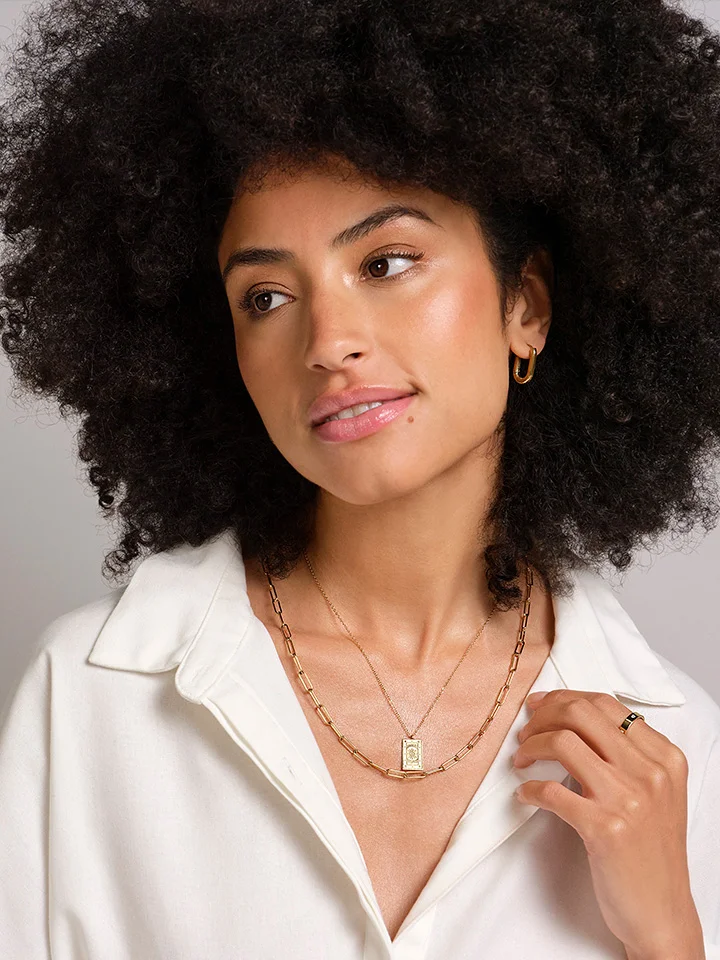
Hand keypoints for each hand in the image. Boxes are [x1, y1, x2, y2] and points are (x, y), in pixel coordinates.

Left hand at [513, 689, 704, 958]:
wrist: (662, 913)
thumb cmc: (650, 852)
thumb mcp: (656, 793)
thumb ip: (626, 755)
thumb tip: (570, 719)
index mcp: (665, 757)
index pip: (605, 703)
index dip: (564, 699)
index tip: (540, 706)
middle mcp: (651, 773)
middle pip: (581, 714)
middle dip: (543, 715)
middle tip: (525, 732)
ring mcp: (629, 800)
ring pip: (562, 742)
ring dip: (530, 747)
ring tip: (520, 761)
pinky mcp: (605, 830)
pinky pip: (551, 791)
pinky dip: (528, 789)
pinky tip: (524, 795)